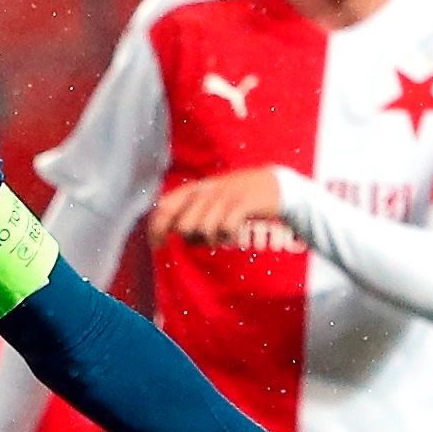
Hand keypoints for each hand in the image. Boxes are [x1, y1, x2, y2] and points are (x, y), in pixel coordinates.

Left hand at [145, 168, 287, 246]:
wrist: (276, 185)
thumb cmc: (239, 198)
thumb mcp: (211, 201)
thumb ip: (190, 213)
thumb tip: (173, 232)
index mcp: (196, 188)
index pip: (164, 207)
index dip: (156, 229)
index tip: (157, 246)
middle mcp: (208, 190)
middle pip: (184, 225)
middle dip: (192, 238)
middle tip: (206, 238)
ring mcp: (226, 195)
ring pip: (205, 229)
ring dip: (213, 240)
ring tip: (222, 237)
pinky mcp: (244, 202)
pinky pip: (226, 228)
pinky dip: (229, 237)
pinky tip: (234, 235)